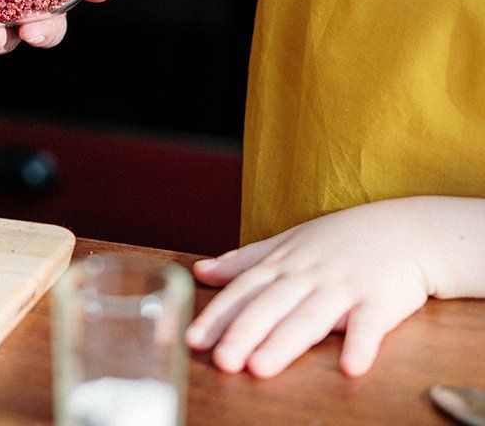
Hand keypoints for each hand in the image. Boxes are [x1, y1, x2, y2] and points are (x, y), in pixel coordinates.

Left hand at [186, 199, 434, 377]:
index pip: (244, 290)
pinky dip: (361, 344)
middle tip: (220, 361)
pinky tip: (350, 367)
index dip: (218, 314)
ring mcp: (343, 285)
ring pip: (310, 316)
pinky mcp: (381, 300)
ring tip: (260, 368)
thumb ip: (244, 261)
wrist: (405, 230)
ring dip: (285, 342)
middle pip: (270, 305)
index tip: (192, 339)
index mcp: (283, 262)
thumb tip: (200, 270)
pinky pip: (370, 325)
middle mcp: (307, 273)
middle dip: (243, 332)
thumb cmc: (339, 240)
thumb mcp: (288, 243)